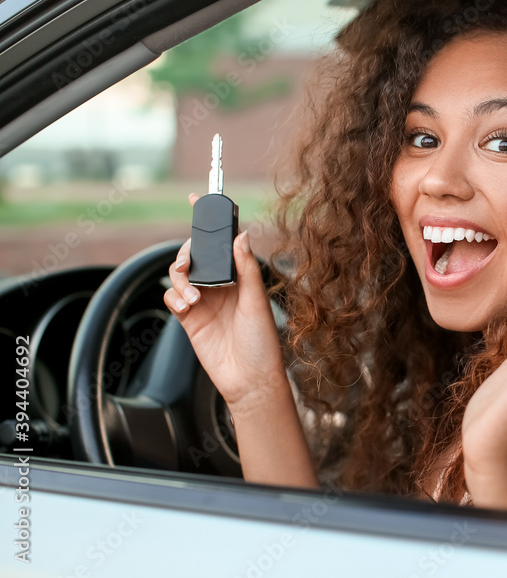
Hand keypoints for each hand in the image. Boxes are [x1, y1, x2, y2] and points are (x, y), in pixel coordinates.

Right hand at [163, 192, 285, 414]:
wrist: (249, 381)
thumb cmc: (261, 344)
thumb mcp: (257, 302)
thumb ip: (246, 268)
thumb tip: (241, 235)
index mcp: (239, 278)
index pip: (222, 243)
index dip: (210, 222)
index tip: (198, 199)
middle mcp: (220, 286)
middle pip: (195, 256)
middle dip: (187, 253)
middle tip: (189, 264)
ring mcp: (203, 302)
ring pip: (180, 275)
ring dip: (180, 279)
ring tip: (193, 298)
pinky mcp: (189, 319)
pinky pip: (172, 298)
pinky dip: (174, 297)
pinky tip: (186, 307)